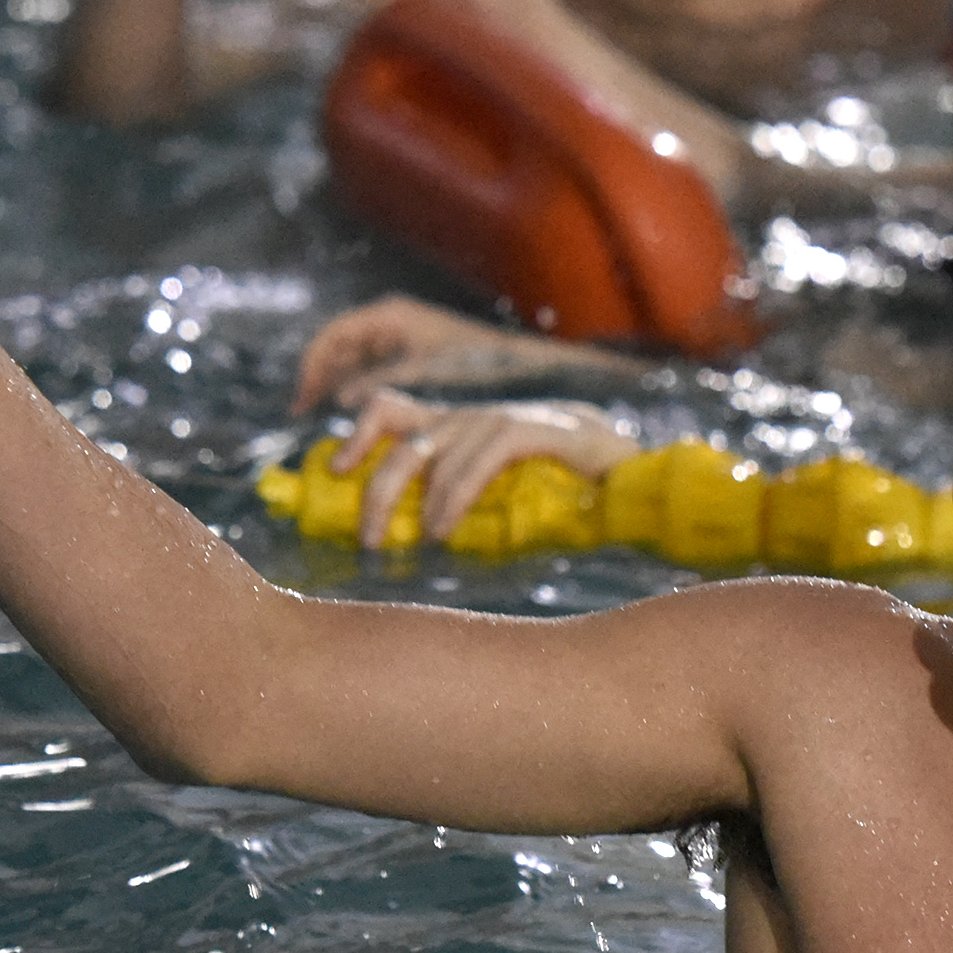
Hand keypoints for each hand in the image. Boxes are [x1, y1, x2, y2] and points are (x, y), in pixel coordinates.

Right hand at [294, 294, 612, 412]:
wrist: (530, 369)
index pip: (332, 337)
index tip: (302, 404)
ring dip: (344, 397)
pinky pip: (380, 382)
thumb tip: (340, 400)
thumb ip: (380, 384)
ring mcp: (406, 344)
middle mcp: (393, 326)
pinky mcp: (419, 365)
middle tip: (308, 422)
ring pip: (359, 370)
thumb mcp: (424, 374)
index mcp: (390, 317)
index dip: (311, 369)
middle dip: (323, 386)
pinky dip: (367, 403)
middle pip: (342, 353)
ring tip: (334, 430)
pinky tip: (367, 431)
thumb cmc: (478, 365)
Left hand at [337, 388, 640, 545]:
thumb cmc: (549, 488)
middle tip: (370, 540)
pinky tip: (445, 528)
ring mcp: (497, 420)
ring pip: (437, 456)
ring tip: (419, 543)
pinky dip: (455, 496)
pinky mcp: (530, 428)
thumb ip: (447, 501)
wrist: (618, 466)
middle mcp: (467, 418)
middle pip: (402, 445)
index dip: (356, 435)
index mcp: (452, 427)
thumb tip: (401, 539)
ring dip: (421, 505)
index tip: (334, 470)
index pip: (387, 409)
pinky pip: (479, 460)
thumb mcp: (487, 493)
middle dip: (377, 493)